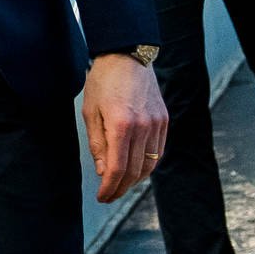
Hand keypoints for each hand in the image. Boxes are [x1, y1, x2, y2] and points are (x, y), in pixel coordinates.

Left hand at [81, 54, 167, 202]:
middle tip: (109, 195)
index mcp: (121, 125)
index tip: (102, 197)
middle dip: (121, 187)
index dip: (109, 187)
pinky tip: (137, 169)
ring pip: (149, 164)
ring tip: (121, 185)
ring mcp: (157, 124)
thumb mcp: (90, 112)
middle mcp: (143, 127)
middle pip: (135, 171)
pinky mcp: (164, 120)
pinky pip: (158, 151)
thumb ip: (97, 144)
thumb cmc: (103, 82)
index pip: (117, 168)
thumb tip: (103, 172)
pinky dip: (148, 165)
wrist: (127, 56)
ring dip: (135, 180)